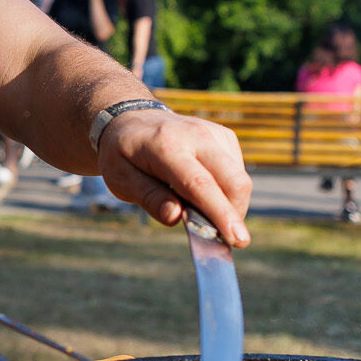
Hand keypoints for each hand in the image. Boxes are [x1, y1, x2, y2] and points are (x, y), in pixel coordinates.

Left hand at [98, 109, 251, 245]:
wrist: (131, 120)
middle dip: (236, 215)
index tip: (237, 240)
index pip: (200, 184)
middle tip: (223, 238)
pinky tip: (205, 193)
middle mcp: (196, 135)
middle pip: (234, 180)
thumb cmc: (123, 154)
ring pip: (240, 179)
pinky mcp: (225, 137)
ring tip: (201, 211)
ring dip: (230, 205)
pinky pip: (238, 172)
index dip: (221, 214)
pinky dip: (228, 191)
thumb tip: (175, 216)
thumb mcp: (121, 179)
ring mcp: (213, 133)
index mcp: (166, 146)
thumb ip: (149, 197)